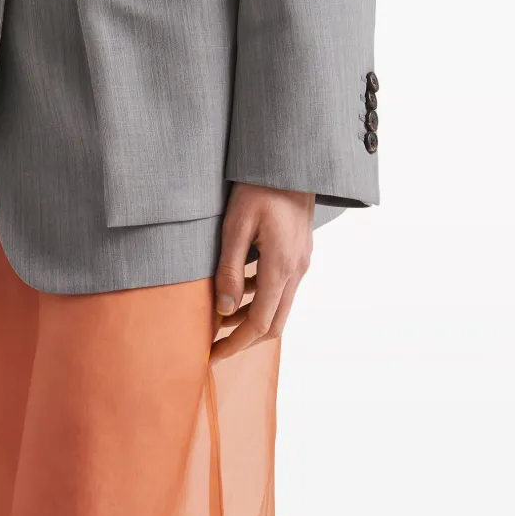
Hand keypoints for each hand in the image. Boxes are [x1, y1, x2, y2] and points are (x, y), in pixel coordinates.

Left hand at [210, 182, 313, 359]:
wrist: (292, 161)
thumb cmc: (259, 186)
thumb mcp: (235, 226)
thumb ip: (229, 269)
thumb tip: (224, 309)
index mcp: (281, 267)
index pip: (260, 323)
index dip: (236, 344)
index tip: (213, 354)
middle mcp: (297, 270)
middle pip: (275, 324)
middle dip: (244, 340)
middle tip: (216, 346)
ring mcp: (301, 263)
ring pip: (279, 308)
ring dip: (251, 319)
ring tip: (219, 319)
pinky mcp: (299, 255)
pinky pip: (282, 289)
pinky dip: (259, 299)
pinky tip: (236, 290)